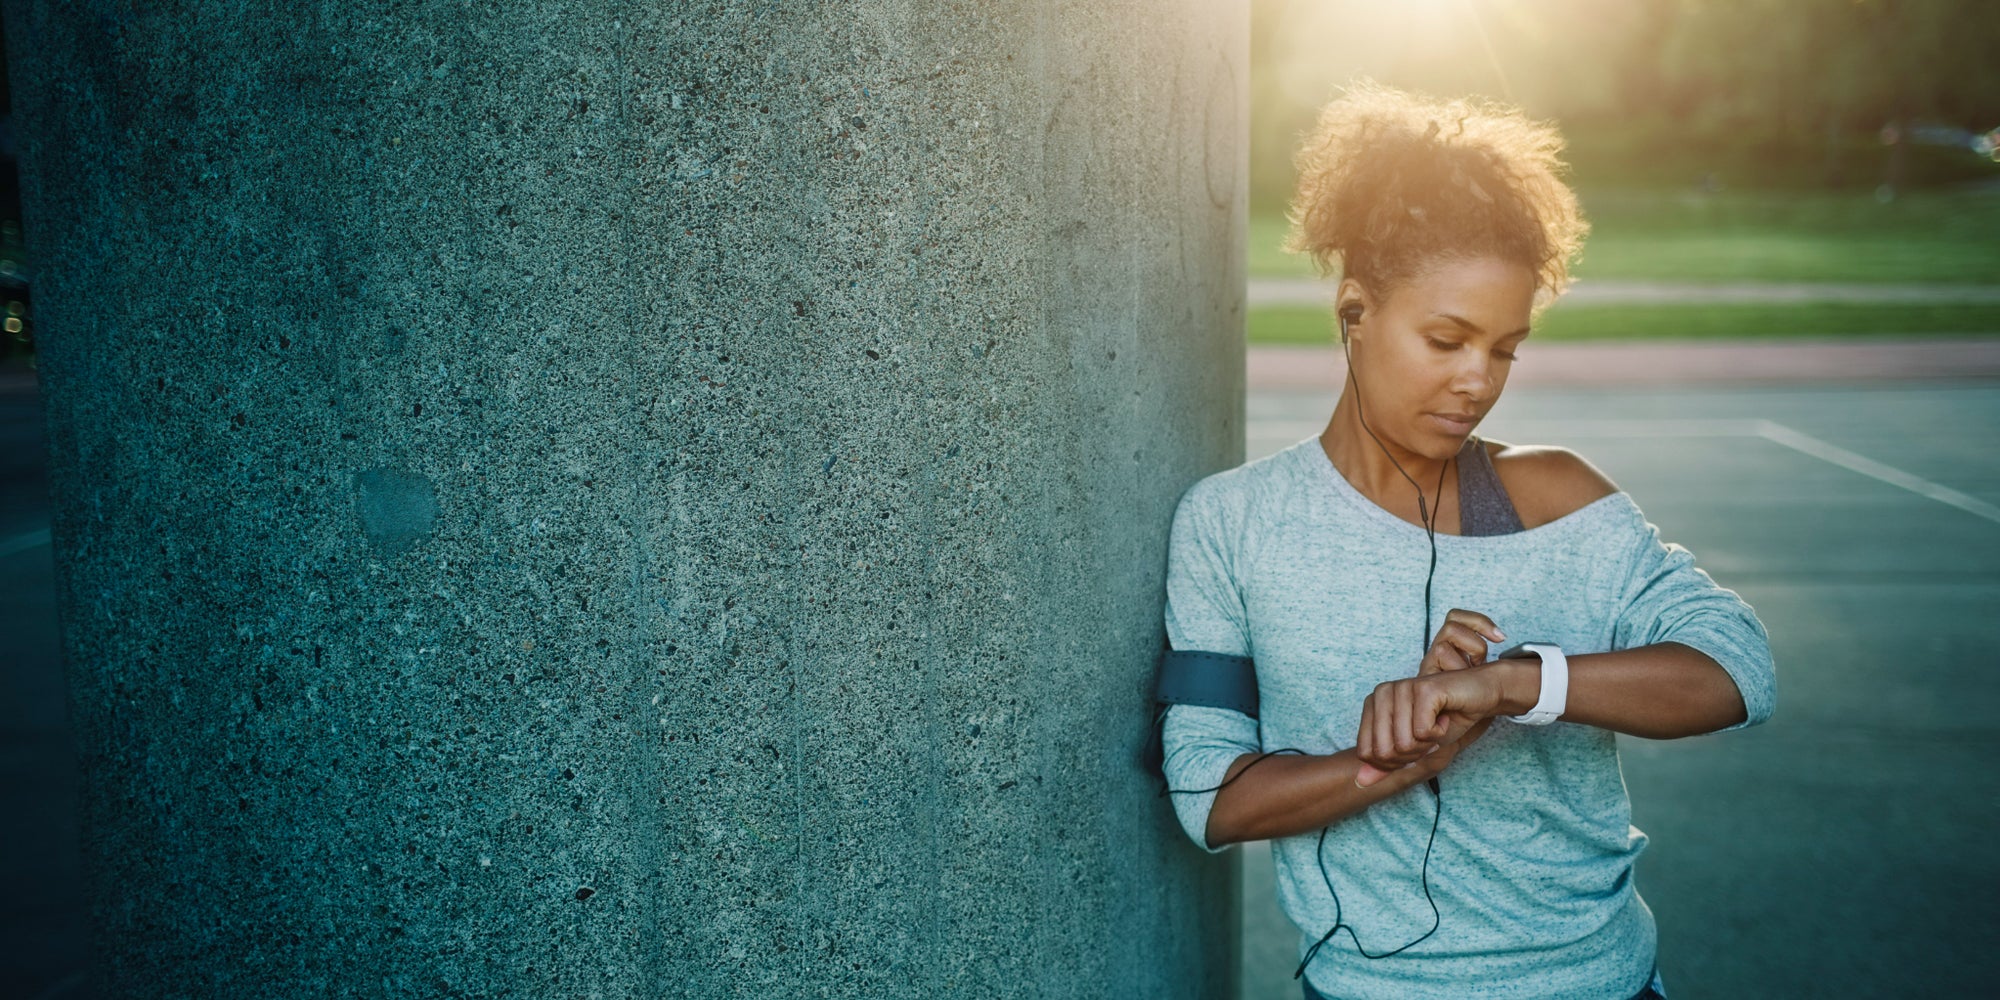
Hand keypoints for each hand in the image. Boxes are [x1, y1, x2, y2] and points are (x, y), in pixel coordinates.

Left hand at [1355, 609, 1507, 787]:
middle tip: (1428, 734)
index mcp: (1373, 704)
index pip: (1367, 754)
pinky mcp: (1422, 689)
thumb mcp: (1413, 748)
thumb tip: (1360, 782)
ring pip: (1404, 744)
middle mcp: (1382, 692)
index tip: (1414, 742)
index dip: (1394, 760)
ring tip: (1438, 723)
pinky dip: (1440, 733)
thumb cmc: (1446, 719)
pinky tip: (1446, 716)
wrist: (1481, 696)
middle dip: (1412, 754)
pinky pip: (1423, 733)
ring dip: (1428, 744)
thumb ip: (1386, 763)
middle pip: (1384, 752)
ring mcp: (1401, 688)